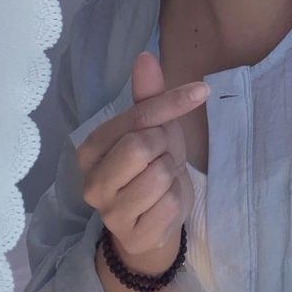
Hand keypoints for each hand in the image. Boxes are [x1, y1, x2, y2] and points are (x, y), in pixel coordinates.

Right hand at [77, 51, 209, 267]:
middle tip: (162, 157)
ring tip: (162, 182)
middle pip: (143, 146)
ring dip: (172, 175)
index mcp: (90, 150)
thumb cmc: (151, 167)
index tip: (201, 90)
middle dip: (165, 147)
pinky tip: (164, 204)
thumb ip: (148, 96)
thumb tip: (145, 56)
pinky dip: (176, 200)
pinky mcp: (133, 235)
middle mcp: (91, 181)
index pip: (135, 119)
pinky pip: (170, 204)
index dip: (171, 103)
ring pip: (159, 176)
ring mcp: (109, 213)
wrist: (155, 222)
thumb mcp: (153, 129)